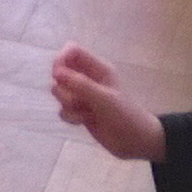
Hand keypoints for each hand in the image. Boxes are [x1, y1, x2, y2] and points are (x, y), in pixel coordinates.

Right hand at [49, 43, 164, 164]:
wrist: (135, 141)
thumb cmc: (124, 115)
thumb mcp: (104, 98)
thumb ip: (81, 85)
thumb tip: (56, 72)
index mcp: (98, 69)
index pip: (72, 51)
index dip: (61, 59)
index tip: (57, 75)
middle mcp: (89, 79)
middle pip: (61, 73)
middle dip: (64, 88)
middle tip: (78, 99)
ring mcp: (83, 96)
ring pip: (60, 92)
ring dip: (68, 104)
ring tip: (85, 112)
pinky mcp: (80, 111)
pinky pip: (63, 109)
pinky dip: (70, 116)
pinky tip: (83, 122)